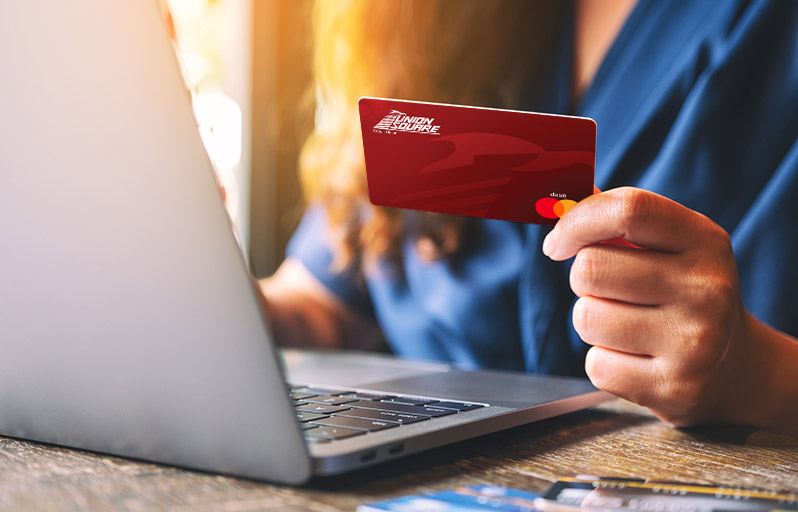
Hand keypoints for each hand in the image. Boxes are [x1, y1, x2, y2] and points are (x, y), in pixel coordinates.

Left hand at [542, 187, 753, 425]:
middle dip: (583, 279)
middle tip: (607, 291)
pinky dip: (604, 361)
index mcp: (705, 242)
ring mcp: (693, 342)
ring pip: (586, 318)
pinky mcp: (673, 387)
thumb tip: (557, 203)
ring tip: (626, 325)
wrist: (735, 367)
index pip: (628, 209)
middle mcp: (706, 289)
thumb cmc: (682, 294)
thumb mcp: (669, 247)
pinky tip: (636, 357)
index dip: (577, 221)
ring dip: (591, 320)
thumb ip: (616, 221)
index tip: (558, 243)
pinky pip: (596, 364)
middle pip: (590, 269)